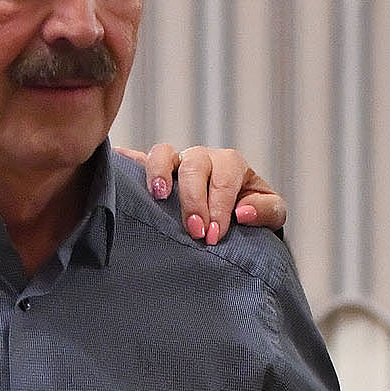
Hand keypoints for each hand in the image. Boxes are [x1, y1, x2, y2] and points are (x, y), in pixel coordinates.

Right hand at [119, 144, 285, 243]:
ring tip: (159, 196)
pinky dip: (127, 160)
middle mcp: (203, 158)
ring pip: (164, 154)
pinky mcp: (157, 174)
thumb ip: (266, 211)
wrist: (237, 216)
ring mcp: (177, 163)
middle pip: (194, 167)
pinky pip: (138, 161)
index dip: (220, 207)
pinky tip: (117, 161)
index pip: (224, 180)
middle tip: (195, 231)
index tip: (214, 236)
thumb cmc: (253, 214)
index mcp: (230, 165)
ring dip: (159, 173)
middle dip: (194, 200)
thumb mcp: (273, 214)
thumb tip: (242, 213)